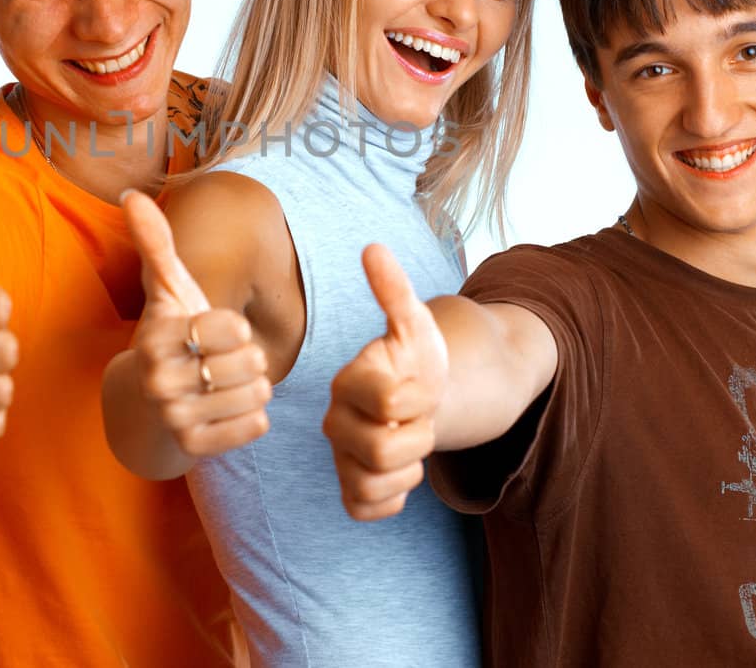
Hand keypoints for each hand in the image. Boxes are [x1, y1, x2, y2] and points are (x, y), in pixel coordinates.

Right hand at [123, 190, 270, 456]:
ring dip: (254, 387)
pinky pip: (254, 427)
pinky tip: (231, 409)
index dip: (237, 328)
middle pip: (250, 362)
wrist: (145, 407)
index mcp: (157, 337)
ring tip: (229, 384)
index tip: (219, 332)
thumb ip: (155, 244)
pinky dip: (254, 417)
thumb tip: (130, 194)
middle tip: (223, 363)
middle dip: (249, 360)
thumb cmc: (171, 338)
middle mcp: (159, 379)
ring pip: (256, 394)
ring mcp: (174, 416)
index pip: (233, 327)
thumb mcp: (167, 292)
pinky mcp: (193, 447)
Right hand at [323, 243, 447, 520]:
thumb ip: (394, 290)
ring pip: (369, 482)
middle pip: (380, 449)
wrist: (422, 397)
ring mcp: (340, 457)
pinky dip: (393, 499)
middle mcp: (333, 421)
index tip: (421, 387)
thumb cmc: (416, 361)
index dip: (418, 397)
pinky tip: (402, 472)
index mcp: (347, 381)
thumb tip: (373, 248)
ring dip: (408, 468)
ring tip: (410, 443)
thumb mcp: (414, 324)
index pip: (387, 399)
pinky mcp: (350, 489)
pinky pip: (363, 508)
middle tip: (420, 420)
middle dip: (418, 437)